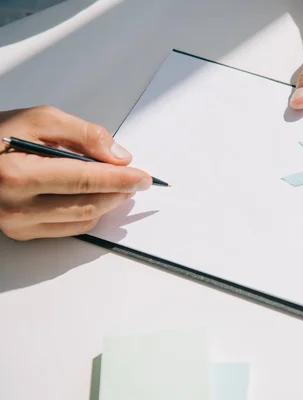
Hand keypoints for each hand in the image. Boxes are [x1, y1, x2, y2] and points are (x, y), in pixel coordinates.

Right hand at [0, 106, 150, 240]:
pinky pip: (70, 229)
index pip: (85, 180)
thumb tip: (119, 156)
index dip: (120, 179)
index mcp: (18, 174)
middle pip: (88, 204)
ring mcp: (17, 224)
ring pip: (83, 220)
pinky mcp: (21, 233)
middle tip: (138, 181)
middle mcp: (16, 206)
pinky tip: (97, 198)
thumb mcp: (40, 120)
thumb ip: (83, 134)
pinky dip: (90, 214)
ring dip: (109, 204)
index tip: (144, 177)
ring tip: (121, 187)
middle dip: (119, 192)